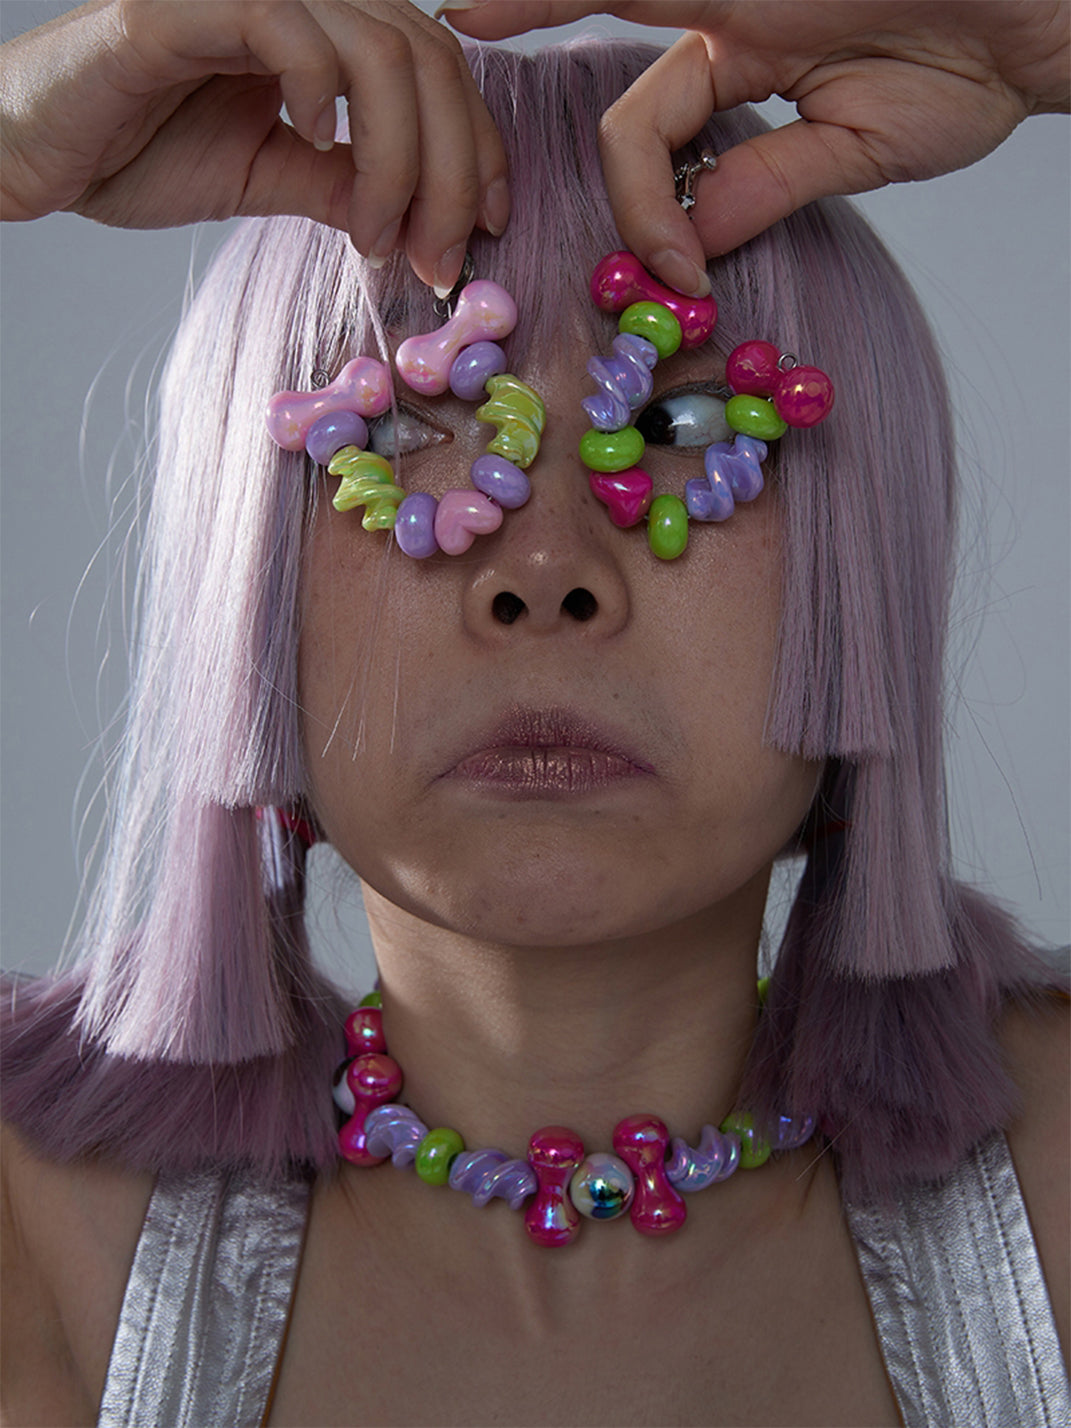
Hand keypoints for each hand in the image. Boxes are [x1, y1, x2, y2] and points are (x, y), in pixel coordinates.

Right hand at [0, 0, 508, 291]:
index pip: (439, 69)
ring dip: (398, 159)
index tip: (487, 228)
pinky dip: (319, 95)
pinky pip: (290, 29)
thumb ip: (349, 185)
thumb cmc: (144, 151)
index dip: (480, 148)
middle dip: (453, 172)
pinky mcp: (192, 4)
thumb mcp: (274, 179)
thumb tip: (423, 223)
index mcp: (326, 30)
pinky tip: (312, 146)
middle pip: (428, 60)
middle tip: (438, 257)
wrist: (43, 150)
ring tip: (373, 231)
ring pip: (378, 49)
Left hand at [444, 1, 1069, 293]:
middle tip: (449, 20)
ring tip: (465, 7)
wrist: (1042, 19)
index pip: (645, 121)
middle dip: (523, 11)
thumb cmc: (970, 69)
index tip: (671, 269)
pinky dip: (596, 23)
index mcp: (742, 59)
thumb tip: (687, 239)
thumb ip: (763, 183)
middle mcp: (727, 8)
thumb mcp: (851, 151)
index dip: (637, 199)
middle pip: (606, 15)